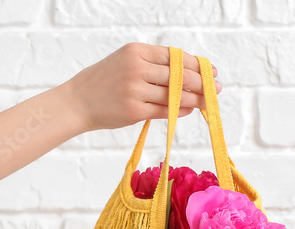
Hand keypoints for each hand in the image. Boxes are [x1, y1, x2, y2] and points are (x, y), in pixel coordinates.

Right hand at [62, 42, 221, 133]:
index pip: (176, 57)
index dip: (197, 65)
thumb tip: (189, 73)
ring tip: (206, 102)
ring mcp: (135, 90)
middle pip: (180, 76)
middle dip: (202, 83)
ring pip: (175, 95)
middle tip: (217, 89)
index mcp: (137, 51)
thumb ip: (153, 65)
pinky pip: (165, 110)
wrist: (78, 102)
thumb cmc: (105, 81)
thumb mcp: (126, 61)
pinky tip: (189, 110)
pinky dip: (180, 110)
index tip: (211, 71)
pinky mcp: (134, 110)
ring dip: (195, 100)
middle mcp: (137, 68)